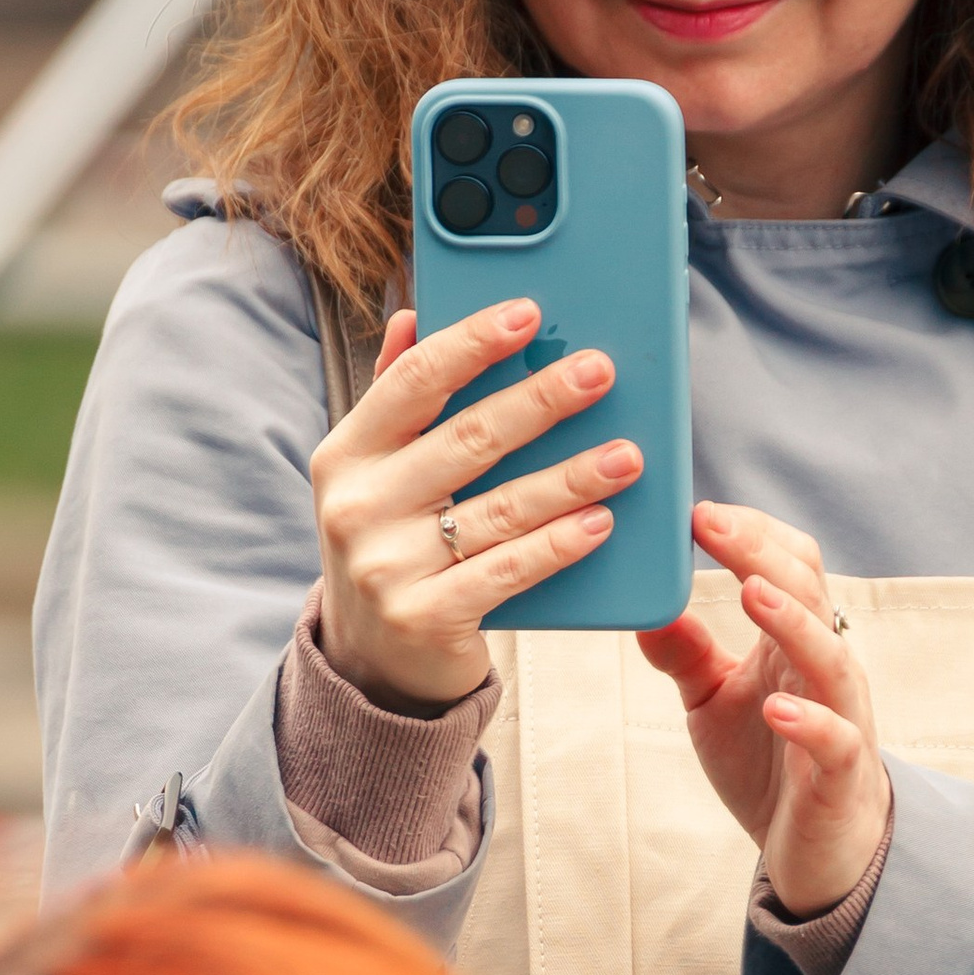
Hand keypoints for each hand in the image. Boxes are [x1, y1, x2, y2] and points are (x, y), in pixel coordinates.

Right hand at [311, 300, 640, 710]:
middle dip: (541, 400)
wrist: (372, 661)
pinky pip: (507, 571)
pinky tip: (601, 523)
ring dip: (571, 478)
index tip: (529, 313)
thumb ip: (396, 395)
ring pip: (499, 509)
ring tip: (626, 455)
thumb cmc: (392, 544)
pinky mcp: (425, 617)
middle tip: (601, 371)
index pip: (413, 382)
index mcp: (347, 454)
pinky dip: (558, 545)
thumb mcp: (377, 472)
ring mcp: (387, 567)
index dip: (471, 342)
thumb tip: (412, 316)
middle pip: (466, 439)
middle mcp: (358, 507)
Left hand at [637, 501, 891, 916]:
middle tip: (711, 523)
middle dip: (761, 554)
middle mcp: (823, 669)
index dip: (751, 534)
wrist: (817, 851)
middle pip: (809, 593)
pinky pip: (835, 740)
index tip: (698, 513)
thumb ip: (685, 654)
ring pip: (830, 657)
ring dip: (792, 622)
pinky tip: (775, 708)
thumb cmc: (770, 764)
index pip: (790, 566)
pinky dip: (809, 722)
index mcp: (793, 643)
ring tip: (752, 591)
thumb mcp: (712, 701)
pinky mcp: (842, 773)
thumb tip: (643, 608)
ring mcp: (840, 718)